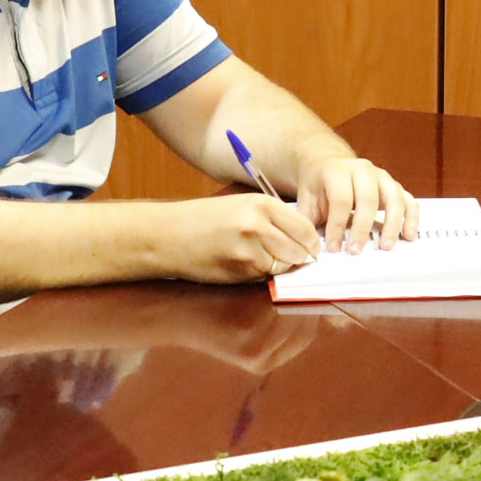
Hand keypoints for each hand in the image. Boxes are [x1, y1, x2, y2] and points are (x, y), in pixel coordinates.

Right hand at [160, 193, 323, 283]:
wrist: (169, 235)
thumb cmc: (204, 220)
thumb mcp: (242, 206)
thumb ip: (273, 219)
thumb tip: (305, 240)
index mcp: (262, 204)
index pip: (306, 228)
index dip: (311, 242)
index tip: (310, 248)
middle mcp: (259, 224)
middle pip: (300, 250)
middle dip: (298, 257)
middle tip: (291, 257)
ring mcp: (250, 249)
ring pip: (284, 266)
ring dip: (279, 266)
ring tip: (260, 257)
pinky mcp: (240, 270)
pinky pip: (265, 275)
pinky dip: (261, 273)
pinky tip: (243, 263)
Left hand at [296, 156, 418, 249]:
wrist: (328, 163)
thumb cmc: (319, 183)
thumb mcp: (306, 198)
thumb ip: (308, 220)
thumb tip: (308, 246)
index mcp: (337, 171)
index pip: (341, 199)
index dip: (337, 225)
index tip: (334, 246)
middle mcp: (362, 170)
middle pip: (368, 199)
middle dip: (362, 228)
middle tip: (356, 250)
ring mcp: (381, 176)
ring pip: (393, 198)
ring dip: (392, 224)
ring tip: (386, 246)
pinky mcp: (394, 185)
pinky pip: (408, 200)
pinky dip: (411, 218)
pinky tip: (408, 235)